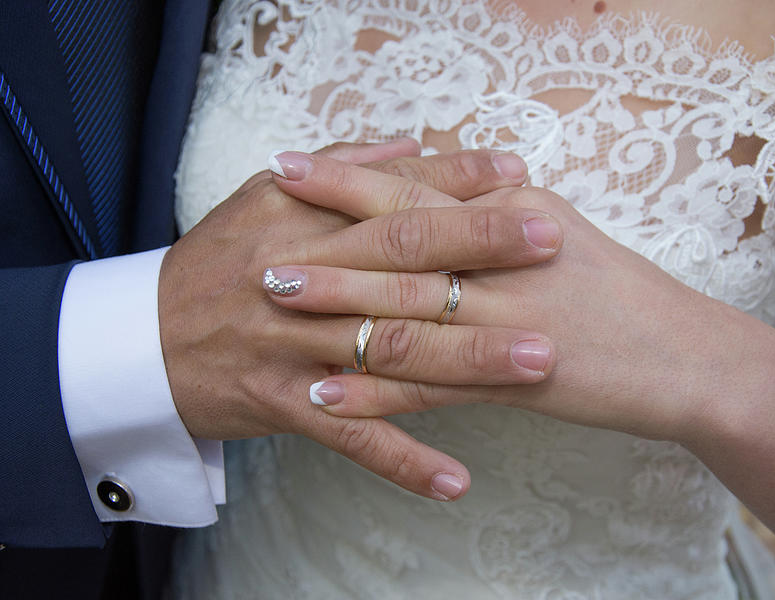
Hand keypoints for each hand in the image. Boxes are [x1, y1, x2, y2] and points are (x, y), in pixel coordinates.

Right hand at [159, 142, 561, 500]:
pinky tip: (458, 479)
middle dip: (481, 249)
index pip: (391, 191)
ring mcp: (292, 344)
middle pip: (401, 259)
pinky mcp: (284, 404)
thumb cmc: (217, 264)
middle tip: (554, 245)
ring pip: (391, 349)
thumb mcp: (264, 198)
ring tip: (539, 358)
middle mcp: (300, 275)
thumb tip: (414, 142)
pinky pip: (351, 437)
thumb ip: (343, 168)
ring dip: (468, 357)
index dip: (457, 180)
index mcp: (298, 216)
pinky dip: (404, 460)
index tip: (522, 173)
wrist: (138, 342)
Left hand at [266, 182, 743, 442]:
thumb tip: (438, 187)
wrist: (688, 358)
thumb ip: (495, 213)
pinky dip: (374, 391)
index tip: (288, 167)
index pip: (419, 185)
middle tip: (260, 237)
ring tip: (275, 305)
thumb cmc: (620, 293)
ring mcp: (513, 315)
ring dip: (337, 308)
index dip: (348, 176)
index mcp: (516, 210)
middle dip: (325, 237)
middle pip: (401, 240)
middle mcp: (509, 254)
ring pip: (407, 308)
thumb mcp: (558, 233)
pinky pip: (431, 385)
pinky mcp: (517, 375)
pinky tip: (326, 395)